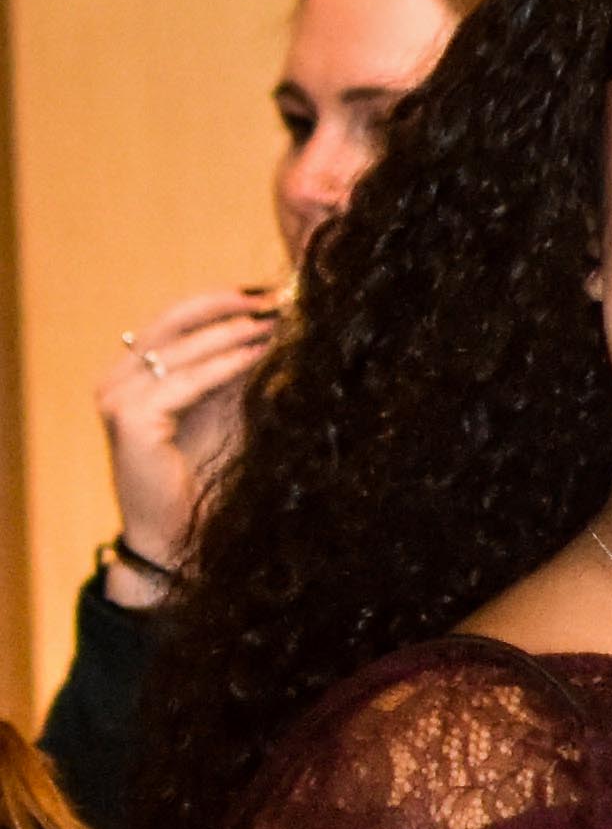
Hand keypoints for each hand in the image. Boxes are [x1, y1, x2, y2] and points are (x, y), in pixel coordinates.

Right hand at [101, 285, 272, 594]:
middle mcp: (116, 381)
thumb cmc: (207, 478)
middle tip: (277, 297)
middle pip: (174, 323)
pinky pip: (183, 382)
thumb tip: (277, 327)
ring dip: (233, 331)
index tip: (268, 292)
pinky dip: (224, 365)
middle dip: (228, 307)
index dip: (219, 302)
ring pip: (180, 348)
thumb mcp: (226, 411)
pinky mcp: (130, 419)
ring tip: (276, 320)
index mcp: (132, 375)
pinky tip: (259, 353)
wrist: (181, 536)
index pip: (175, 321)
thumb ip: (239, 372)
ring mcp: (117, 398)